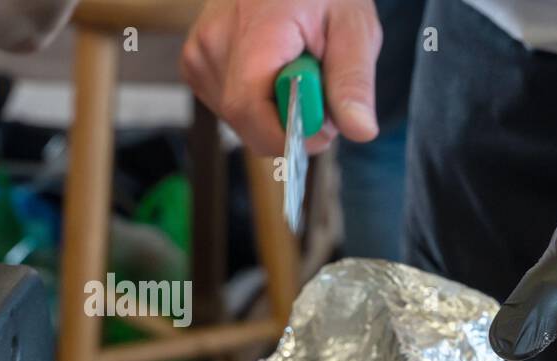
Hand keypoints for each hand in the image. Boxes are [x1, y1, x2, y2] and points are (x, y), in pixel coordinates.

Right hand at [181, 0, 381, 156]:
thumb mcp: (354, 31)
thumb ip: (353, 81)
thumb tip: (360, 130)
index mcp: (253, 30)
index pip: (251, 111)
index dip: (291, 134)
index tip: (326, 126)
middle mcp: (214, 43)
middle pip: (247, 123)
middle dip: (291, 125)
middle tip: (319, 90)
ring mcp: (199, 54)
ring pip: (240, 121)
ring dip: (276, 114)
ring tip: (297, 72)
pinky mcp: (196, 63)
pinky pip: (229, 109)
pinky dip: (259, 104)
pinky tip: (274, 74)